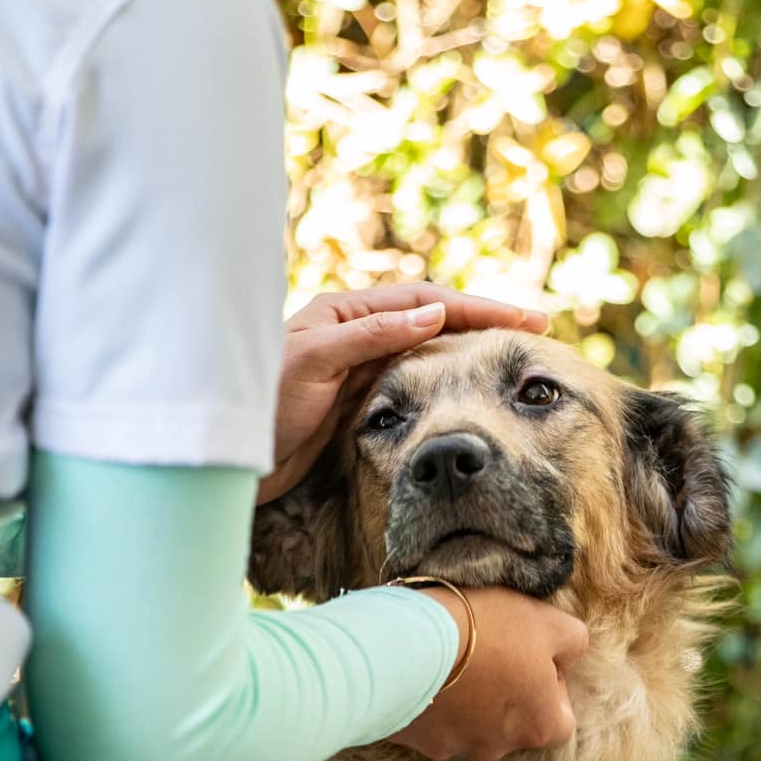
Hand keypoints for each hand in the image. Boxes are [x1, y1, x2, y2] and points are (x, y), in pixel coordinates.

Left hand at [262, 284, 548, 504]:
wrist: (225, 459)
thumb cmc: (258, 405)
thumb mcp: (316, 362)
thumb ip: (375, 336)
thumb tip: (437, 315)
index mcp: (344, 311)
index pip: (426, 302)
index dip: (478, 309)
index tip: (524, 320)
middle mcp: (354, 334)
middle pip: (433, 321)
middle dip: (484, 325)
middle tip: (535, 332)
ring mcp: (357, 370)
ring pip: (427, 353)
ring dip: (469, 353)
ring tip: (512, 359)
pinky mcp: (355, 404)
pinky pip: (412, 386)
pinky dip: (445, 383)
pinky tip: (467, 391)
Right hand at [389, 587, 589, 760]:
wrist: (410, 644)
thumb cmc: (488, 630)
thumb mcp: (549, 622)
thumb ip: (573, 642)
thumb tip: (570, 653)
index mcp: (540, 726)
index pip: (561, 718)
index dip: (551, 685)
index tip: (530, 656)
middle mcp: (500, 748)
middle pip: (513, 724)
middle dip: (505, 694)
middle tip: (489, 653)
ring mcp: (454, 748)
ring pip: (470, 725)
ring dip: (467, 700)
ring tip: (452, 660)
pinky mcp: (415, 741)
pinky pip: (430, 723)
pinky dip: (432, 702)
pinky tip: (424, 671)